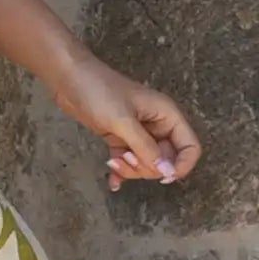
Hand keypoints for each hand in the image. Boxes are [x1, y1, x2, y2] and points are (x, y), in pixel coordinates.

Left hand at [47, 49, 201, 193]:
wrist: (68, 78)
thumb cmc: (99, 91)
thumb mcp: (123, 121)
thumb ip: (146, 148)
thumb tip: (167, 172)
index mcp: (167, 115)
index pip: (190, 147)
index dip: (181, 166)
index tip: (163, 177)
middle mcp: (157, 125)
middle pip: (167, 160)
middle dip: (148, 167)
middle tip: (126, 159)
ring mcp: (138, 132)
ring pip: (147, 163)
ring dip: (132, 170)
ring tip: (112, 162)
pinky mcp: (120, 137)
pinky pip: (128, 160)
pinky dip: (121, 171)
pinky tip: (112, 182)